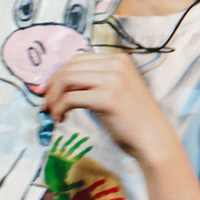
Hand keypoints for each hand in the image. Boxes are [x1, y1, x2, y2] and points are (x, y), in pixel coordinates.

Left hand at [40, 51, 176, 164]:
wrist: (153, 140)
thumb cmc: (133, 120)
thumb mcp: (115, 91)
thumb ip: (95, 81)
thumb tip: (59, 82)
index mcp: (119, 59)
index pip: (78, 59)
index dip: (58, 74)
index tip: (48, 91)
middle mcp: (117, 64)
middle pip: (70, 67)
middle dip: (52, 85)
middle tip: (46, 104)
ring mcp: (113, 80)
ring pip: (67, 80)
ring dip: (54, 97)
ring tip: (53, 112)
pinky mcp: (108, 98)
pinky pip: (70, 98)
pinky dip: (59, 108)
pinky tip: (61, 118)